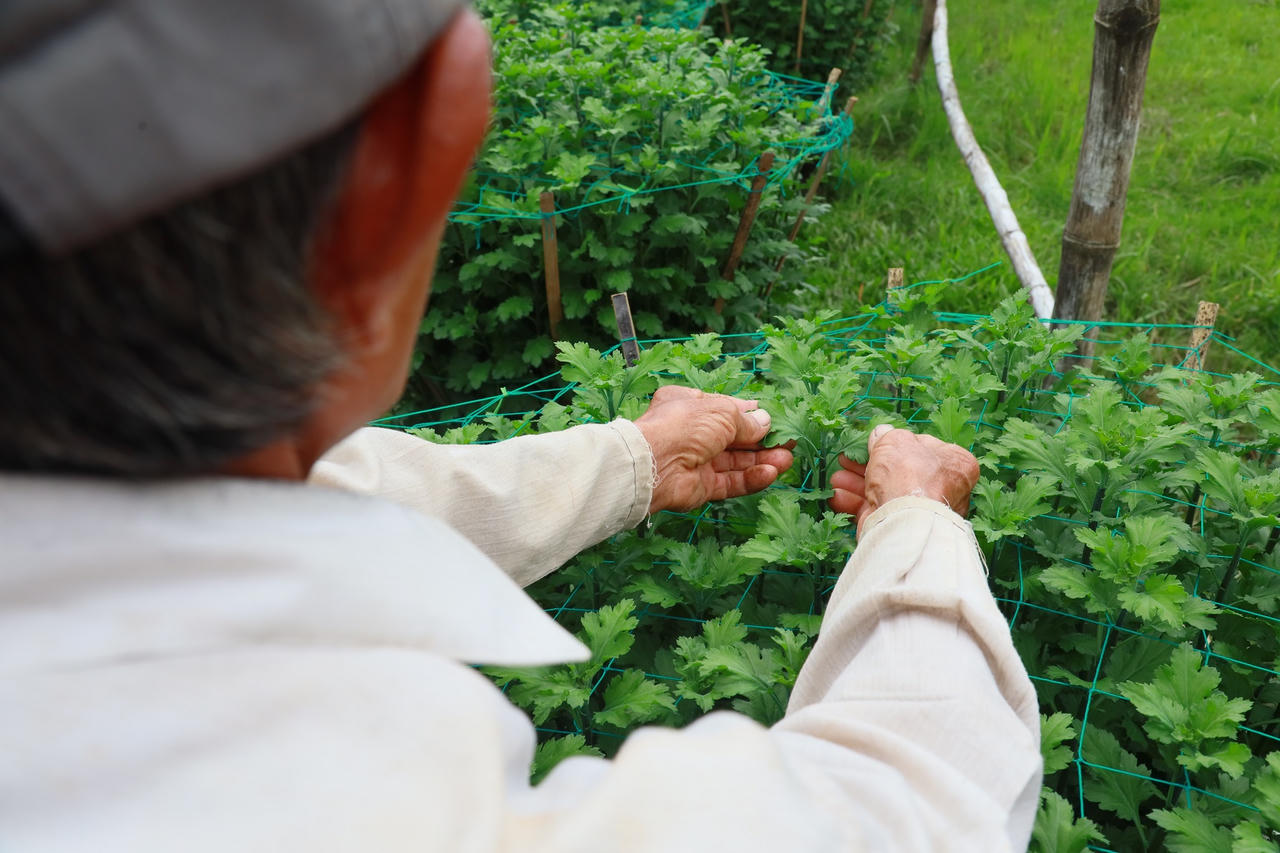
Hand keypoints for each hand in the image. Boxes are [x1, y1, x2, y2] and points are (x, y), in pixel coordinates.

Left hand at [634, 385, 792, 513]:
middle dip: (762, 441)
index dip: (749, 415)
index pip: (725, 409)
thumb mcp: (722, 413)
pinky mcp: (701, 487)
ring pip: (735, 462)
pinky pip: (730, 482)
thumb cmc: (684, 426)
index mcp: (688, 405)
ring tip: (788, 460)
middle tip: (789, 442)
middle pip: (733, 438)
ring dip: (762, 460)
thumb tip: (765, 421)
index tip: (773, 419)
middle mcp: (692, 433)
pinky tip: (770, 474)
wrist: (654, 464)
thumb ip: (746, 421)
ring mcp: (696, 461)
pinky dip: (750, 478)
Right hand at [829, 424, 979, 533]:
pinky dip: (856, 503)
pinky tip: (837, 496)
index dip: (897, 445)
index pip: (925, 448)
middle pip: (899, 472)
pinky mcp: (902, 527)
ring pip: (884, 492)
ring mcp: (922, 511)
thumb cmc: (908, 474)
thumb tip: (881, 433)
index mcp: (954, 463)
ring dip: (857, 484)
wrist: (904, 520)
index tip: (874, 444)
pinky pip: (877, 511)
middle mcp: (943, 488)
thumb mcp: (895, 440)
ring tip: (836, 479)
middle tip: (848, 460)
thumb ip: (886, 435)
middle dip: (868, 465)